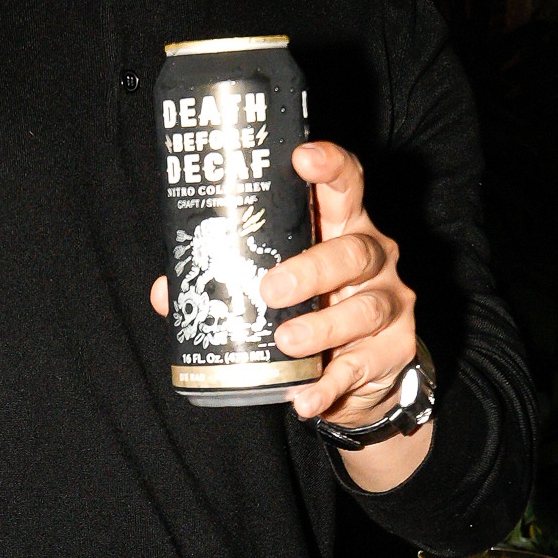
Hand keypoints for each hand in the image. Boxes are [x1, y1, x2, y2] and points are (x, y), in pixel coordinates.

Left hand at [149, 138, 424, 460]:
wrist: (362, 372)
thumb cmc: (313, 307)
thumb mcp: (275, 286)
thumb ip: (224, 281)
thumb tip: (164, 291)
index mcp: (342, 227)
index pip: (345, 185)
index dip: (329, 165)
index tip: (301, 158)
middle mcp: (374, 258)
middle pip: (353, 250)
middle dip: (312, 268)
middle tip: (269, 289)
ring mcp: (389, 303)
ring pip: (364, 308)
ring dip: (322, 327)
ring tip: (285, 342)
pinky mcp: (393, 350)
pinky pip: (360, 368)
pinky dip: (329, 386)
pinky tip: (304, 399)